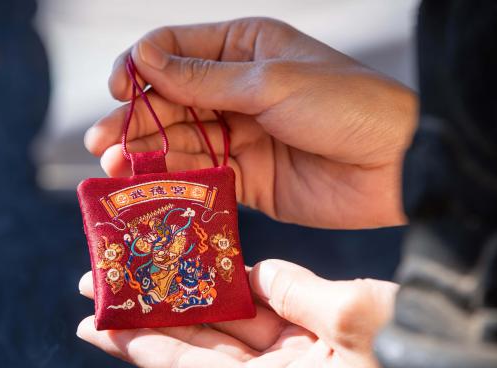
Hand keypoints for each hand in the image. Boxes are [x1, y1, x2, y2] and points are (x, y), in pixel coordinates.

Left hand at [76, 260, 396, 367]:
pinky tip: (209, 265)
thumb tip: (261, 273)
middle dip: (148, 318)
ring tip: (144, 273)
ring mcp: (291, 356)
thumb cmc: (414, 360)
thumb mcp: (355, 320)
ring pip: (225, 326)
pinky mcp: (310, 336)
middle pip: (196, 346)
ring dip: (186, 301)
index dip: (138, 346)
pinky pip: (262, 311)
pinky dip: (236, 290)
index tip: (94, 328)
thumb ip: (296, 292)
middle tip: (103, 292)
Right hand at [85, 18, 416, 228]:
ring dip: (146, 153)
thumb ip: (204, 79)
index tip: (118, 89)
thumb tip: (143, 60)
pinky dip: (174, 181)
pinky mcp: (246, 177)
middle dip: (134, 119)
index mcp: (243, 50)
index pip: (175, 50)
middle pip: (169, 101)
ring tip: (113, 167)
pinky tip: (148, 187)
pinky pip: (200, 176)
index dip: (141, 67)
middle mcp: (236, 90)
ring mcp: (239, 135)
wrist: (395, 166)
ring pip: (179, 141)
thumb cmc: (344, 106)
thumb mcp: (271, 83)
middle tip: (101, 142)